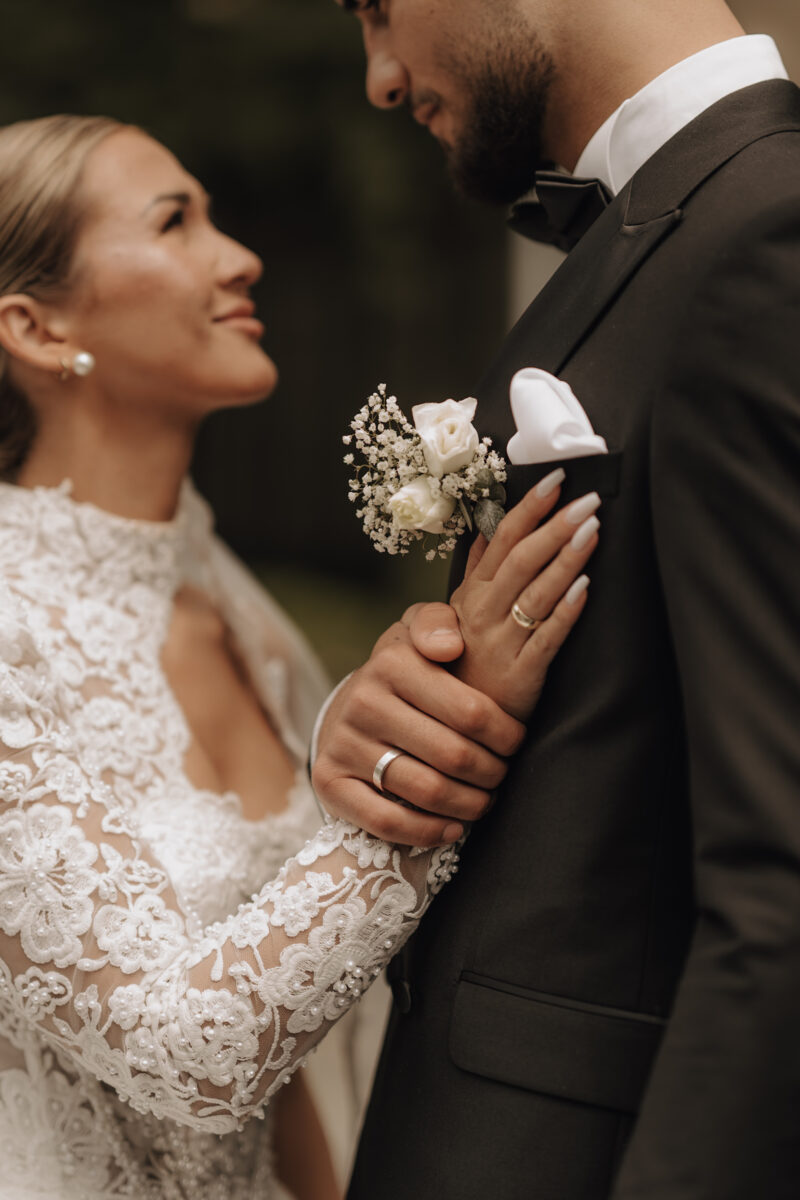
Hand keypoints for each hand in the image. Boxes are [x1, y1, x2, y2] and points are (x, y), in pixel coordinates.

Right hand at [311, 616, 524, 846]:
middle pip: (454, 756)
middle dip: (492, 773)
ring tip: (484, 801)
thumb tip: (449, 648)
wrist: (349, 705)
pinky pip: (386, 820)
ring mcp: (343, 744)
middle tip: (502, 776)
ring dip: (469, 805)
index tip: (515, 742)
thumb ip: (438, 624)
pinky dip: (428, 831)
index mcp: (393, 662)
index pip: (472, 712)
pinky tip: (453, 828)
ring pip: (427, 791)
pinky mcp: (329, 782)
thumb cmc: (407, 671)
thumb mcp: (419, 632)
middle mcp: (364, 702)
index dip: (506, 736)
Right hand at [448, 479, 598, 718]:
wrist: (450, 726)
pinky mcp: (519, 676)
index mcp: (471, 595)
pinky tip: (585, 589)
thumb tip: (487, 530)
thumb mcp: (457, 614)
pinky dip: (565, 612)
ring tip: (593, 530)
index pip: (501, 541)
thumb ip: (475, 572)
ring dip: (565, 559)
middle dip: (555, 526)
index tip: (555, 480)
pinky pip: (545, 639)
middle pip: (520, 561)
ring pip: (534, 593)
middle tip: (587, 500)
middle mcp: (483, 615)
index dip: (528, 509)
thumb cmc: (463, 664)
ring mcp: (500, 644)